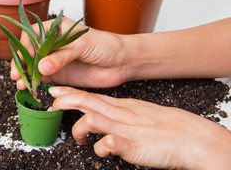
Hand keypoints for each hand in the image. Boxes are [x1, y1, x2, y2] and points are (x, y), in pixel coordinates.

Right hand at [10, 17, 130, 88]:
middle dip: (21, 62)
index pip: (32, 34)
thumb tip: (41, 66)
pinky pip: (43, 79)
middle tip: (17, 74)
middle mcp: (53, 44)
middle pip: (29, 52)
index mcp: (56, 29)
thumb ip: (62, 56)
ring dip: (25, 74)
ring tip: (20, 83)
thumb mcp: (83, 45)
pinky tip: (30, 87)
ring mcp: (56, 60)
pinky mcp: (61, 75)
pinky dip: (35, 83)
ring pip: (34, 67)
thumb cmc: (106, 45)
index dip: (25, 46)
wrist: (122, 62)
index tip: (25, 58)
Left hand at [49, 87, 230, 169]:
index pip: (90, 95)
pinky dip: (102, 147)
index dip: (70, 92)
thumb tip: (97, 115)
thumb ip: (116, 113)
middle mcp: (119, 114)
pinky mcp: (133, 145)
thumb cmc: (162, 127)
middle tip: (52, 106)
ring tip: (81, 139)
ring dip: (80, 128)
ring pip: (93, 118)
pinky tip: (102, 150)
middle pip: (87, 102)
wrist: (188, 136)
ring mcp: (125, 128)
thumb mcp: (135, 113)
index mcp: (120, 106)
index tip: (54, 91)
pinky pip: (111, 143)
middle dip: (66, 101)